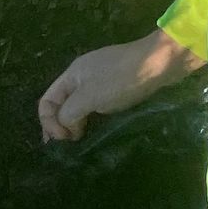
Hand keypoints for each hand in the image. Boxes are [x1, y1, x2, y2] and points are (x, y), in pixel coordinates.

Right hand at [38, 30, 200, 143]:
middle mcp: (84, 76)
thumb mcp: (89, 97)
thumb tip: (68, 127)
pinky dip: (92, 118)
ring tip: (80, 142)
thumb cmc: (122, 78)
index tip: (64, 139)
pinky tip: (97, 130)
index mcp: (73, 73)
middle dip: (60, 125)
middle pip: (62, 104)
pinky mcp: (118, 86)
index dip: (48, 122)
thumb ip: (69, 113)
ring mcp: (102, 80)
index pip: (47, 101)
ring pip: (80, 106)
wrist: (160, 62)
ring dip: (77, 124)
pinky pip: (96, 105)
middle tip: (68, 146)